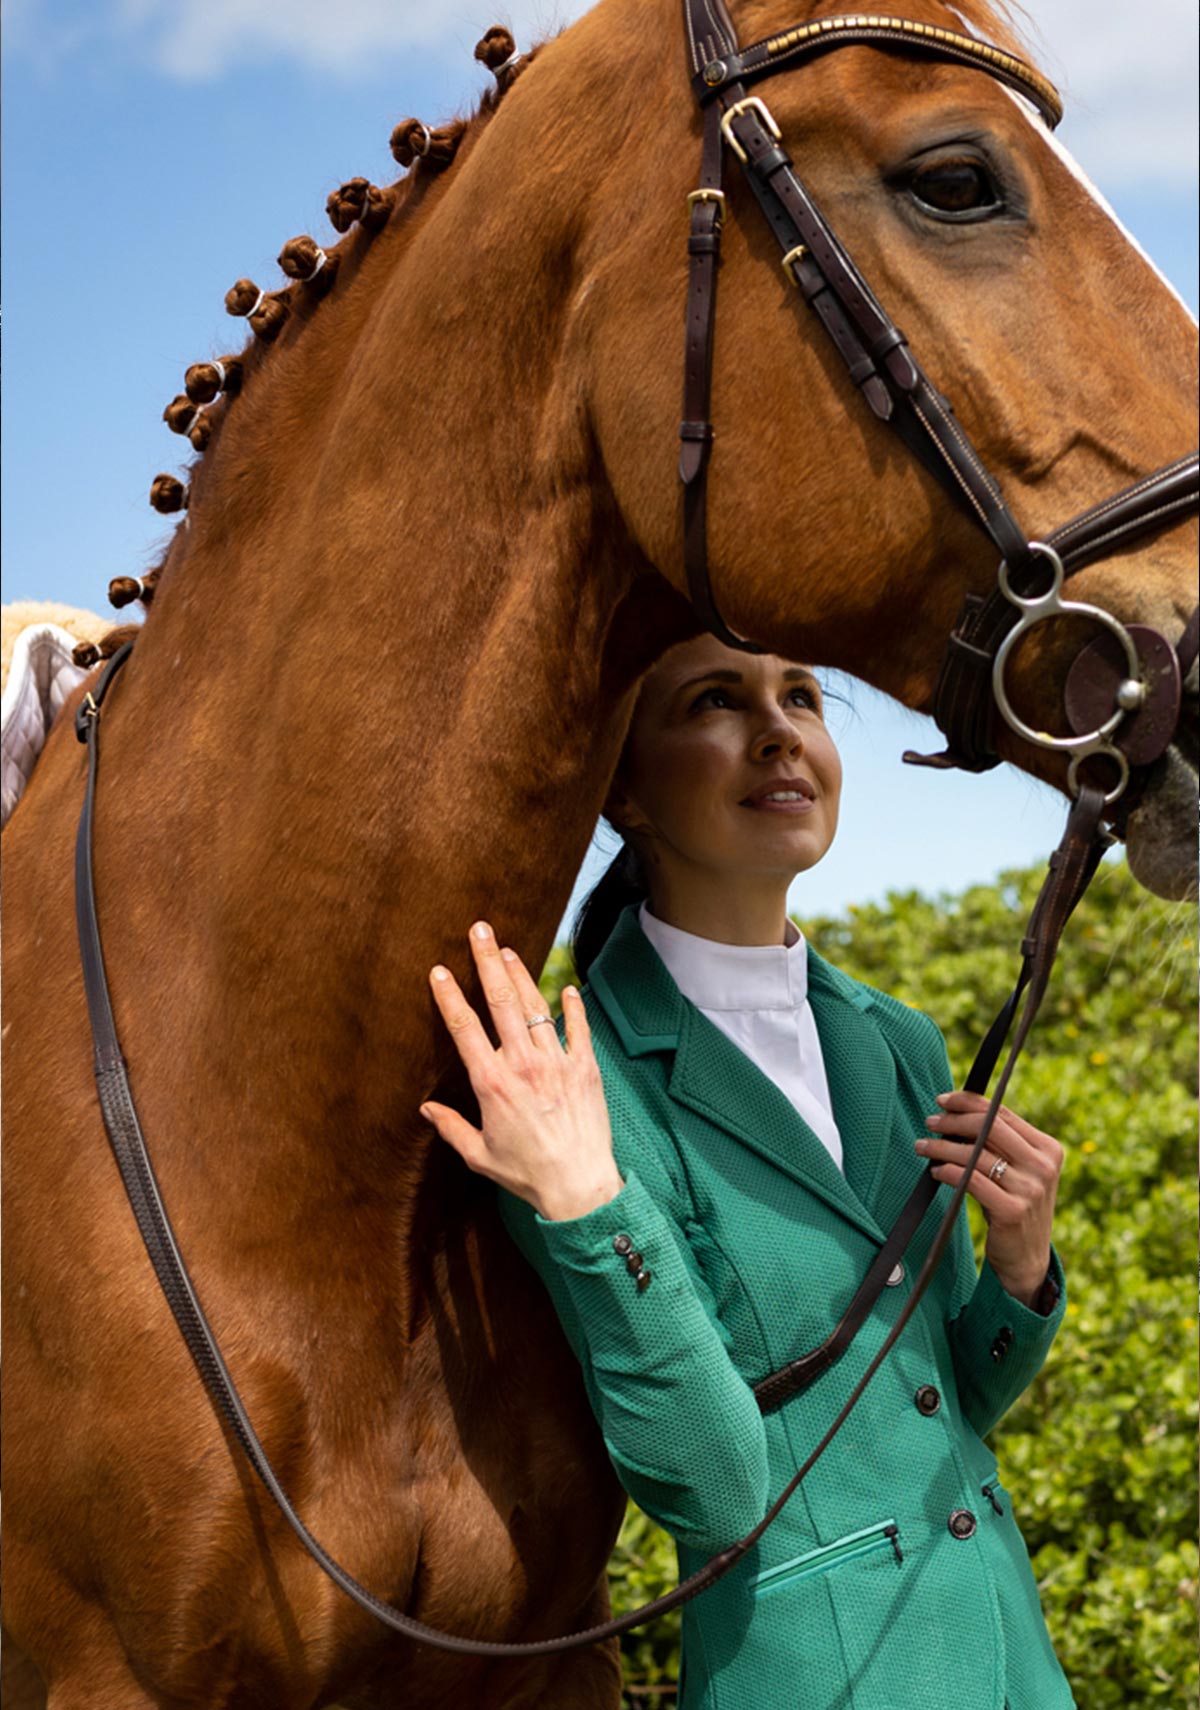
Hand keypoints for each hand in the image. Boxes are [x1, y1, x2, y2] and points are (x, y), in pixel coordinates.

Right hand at [421, 921, 623, 1221]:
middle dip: (488, 961)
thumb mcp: (479, 1155)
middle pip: (501, 1001)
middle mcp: (524, 1064)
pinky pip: (580, 1028)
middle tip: (479, 930)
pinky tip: (567, 987)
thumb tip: (425, 1109)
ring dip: (522, 975)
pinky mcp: (586, 1068)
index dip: (450, 996)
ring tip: (510, 950)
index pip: (464, 1028)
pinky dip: (574, 1006)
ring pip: (536, 1006)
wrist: (579, 1188)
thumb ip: (451, 1127)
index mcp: (492, 1084)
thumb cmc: (527, 1174)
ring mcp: (558, 1062)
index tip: (439, 970)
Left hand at [914, 1090, 1063, 1306]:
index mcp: (1048, 1148)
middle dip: (953, 1121)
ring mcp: (1030, 1189)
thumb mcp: (1018, 1171)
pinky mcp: (1013, 1211)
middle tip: (930, 1122)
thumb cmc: (1014, 1205)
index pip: (1002, 1113)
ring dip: (942, 1147)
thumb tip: (955, 1112)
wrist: (1027, 1258)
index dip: (969, 1102)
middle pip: (988, 1127)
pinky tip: (936, 1172)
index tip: (943, 1100)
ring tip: (923, 1147)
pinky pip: (971, 1181)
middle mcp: (1043, 1166)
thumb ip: (1000, 1143)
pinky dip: (948, 1172)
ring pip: (975, 1154)